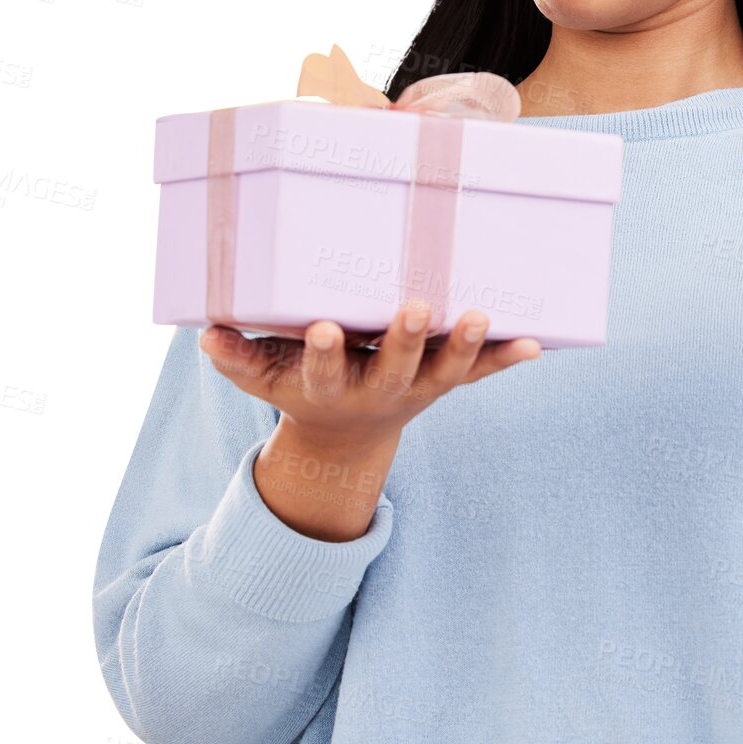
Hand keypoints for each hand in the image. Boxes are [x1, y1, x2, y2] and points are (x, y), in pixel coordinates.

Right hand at [199, 304, 541, 451]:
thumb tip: (206, 333)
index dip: (322, 353)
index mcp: (330, 388)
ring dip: (466, 347)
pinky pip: (483, 373)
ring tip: (482, 316)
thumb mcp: (262, 380)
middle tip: (417, 308)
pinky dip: (508, 359)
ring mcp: (419, 388)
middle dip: (407, 340)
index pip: (322, 372)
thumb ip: (235, 359)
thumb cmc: (301, 387)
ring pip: (447, 373)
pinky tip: (536, 344)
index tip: (321, 328)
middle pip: (396, 369)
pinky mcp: (449, 382)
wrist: (346, 436)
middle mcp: (379, 391)